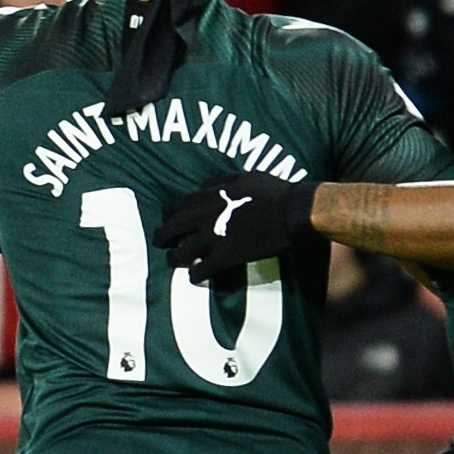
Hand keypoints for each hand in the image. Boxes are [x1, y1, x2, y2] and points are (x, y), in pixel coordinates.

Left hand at [155, 169, 316, 284]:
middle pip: (171, 229)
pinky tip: (195, 277)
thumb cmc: (273, 191)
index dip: (169, 215)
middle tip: (160, 242)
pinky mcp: (227, 257)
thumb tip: (203, 186)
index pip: (177, 206)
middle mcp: (205, 216)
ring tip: (175, 261)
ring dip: (174, 259)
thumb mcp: (244, 176)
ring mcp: (214, 237)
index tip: (167, 219)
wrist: (293, 211)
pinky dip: (195, 275)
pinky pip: (201, 270)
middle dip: (162, 237)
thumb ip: (220, 181)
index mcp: (209, 195)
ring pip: (181, 253)